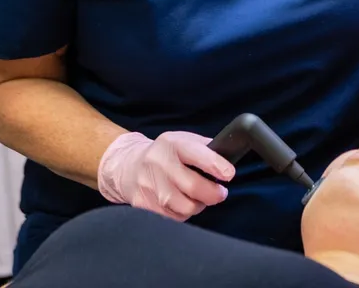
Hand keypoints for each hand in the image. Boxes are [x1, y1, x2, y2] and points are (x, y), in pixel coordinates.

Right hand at [96, 131, 234, 220]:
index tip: (229, 174)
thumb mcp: (182, 141)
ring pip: (185, 206)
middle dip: (213, 193)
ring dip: (199, 205)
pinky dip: (184, 213)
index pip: (197, 154)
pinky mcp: (144, 204)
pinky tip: (183, 203)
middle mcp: (159, 163)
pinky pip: (173, 218)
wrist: (129, 166)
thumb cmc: (165, 154)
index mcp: (173, 144)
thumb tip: (229, 159)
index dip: (216, 165)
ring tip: (199, 198)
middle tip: (220, 192)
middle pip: (193, 187)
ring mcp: (150, 185)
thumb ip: (205, 148)